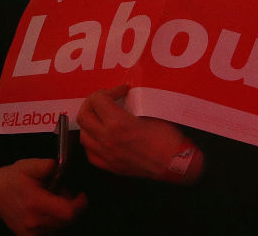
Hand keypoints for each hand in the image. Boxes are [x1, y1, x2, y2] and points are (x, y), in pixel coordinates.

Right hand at [0, 159, 86, 235]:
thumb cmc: (12, 178)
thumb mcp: (28, 165)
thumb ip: (45, 165)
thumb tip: (56, 165)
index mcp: (35, 203)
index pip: (67, 212)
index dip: (79, 204)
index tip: (81, 196)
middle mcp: (33, 221)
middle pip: (67, 220)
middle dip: (70, 205)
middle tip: (61, 192)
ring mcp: (29, 231)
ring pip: (60, 226)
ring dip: (62, 214)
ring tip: (51, 199)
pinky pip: (50, 231)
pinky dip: (53, 221)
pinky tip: (46, 210)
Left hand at [77, 85, 202, 181]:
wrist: (174, 163)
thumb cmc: (167, 137)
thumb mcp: (151, 113)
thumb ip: (133, 104)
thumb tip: (124, 96)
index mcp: (118, 123)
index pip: (98, 99)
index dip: (110, 90)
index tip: (122, 91)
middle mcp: (106, 139)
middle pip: (84, 115)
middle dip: (93, 103)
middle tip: (107, 100)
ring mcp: (105, 155)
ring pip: (83, 134)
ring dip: (90, 122)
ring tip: (103, 117)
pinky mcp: (108, 166)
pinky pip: (89, 152)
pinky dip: (92, 140)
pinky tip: (102, 136)